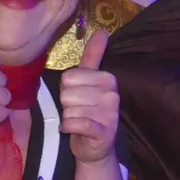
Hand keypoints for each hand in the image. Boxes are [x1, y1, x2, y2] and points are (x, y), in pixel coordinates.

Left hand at [60, 31, 119, 164]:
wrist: (94, 148)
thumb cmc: (88, 112)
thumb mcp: (88, 82)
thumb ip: (93, 56)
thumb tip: (102, 31)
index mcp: (108, 79)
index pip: (69, 76)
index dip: (67, 89)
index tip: (78, 97)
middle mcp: (112, 94)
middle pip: (67, 93)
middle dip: (67, 105)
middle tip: (78, 112)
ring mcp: (110, 114)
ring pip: (69, 110)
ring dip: (68, 118)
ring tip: (78, 122)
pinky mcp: (104, 132)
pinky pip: (75, 123)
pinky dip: (68, 128)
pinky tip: (73, 130)